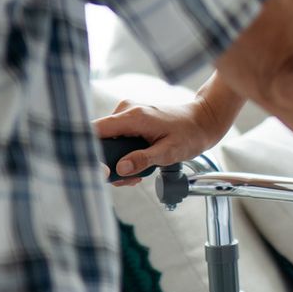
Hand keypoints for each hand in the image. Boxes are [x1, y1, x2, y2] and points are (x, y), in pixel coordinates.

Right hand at [92, 94, 234, 185]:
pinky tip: (136, 167)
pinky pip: (117, 138)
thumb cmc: (189, 134)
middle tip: (125, 180)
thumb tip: (120, 169)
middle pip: (99, 139)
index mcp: (133, 116)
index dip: (91, 151)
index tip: (100, 171)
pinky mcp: (131, 119)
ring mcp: (128, 114)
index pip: (96, 130)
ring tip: (135, 177)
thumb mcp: (168, 152)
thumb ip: (143, 159)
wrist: (202, 120)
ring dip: (116, 162)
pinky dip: (122, 155)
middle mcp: (126, 111)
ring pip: (108, 141)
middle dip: (108, 163)